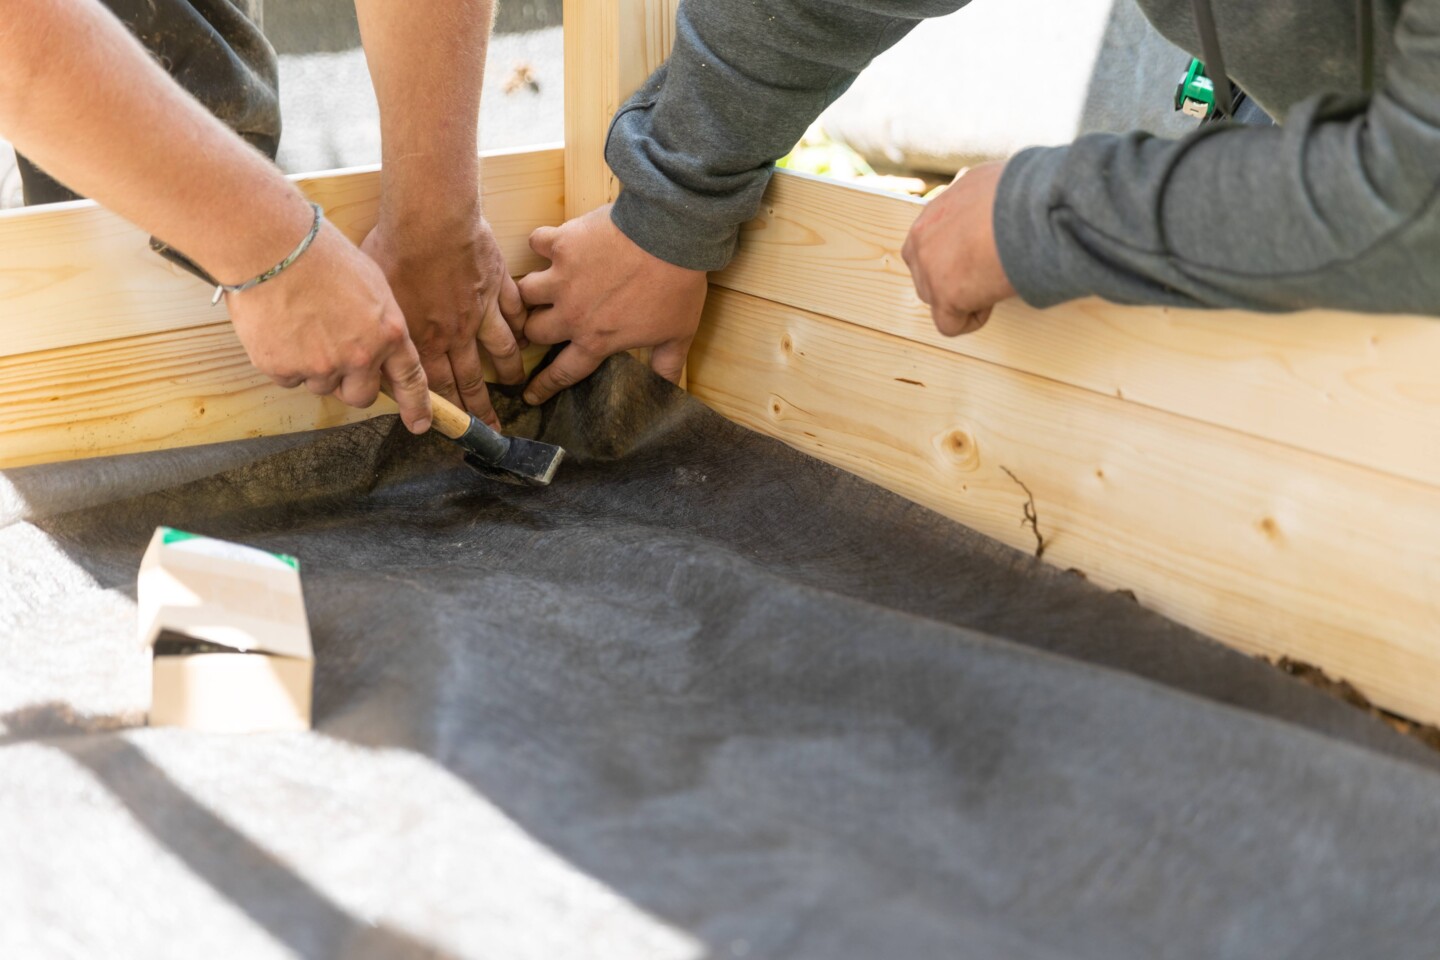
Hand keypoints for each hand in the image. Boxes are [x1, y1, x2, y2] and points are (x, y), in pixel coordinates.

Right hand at [226, 221, 432, 432]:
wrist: (270, 246)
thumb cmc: (320, 254)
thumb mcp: (370, 284)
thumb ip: (379, 323)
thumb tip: (380, 347)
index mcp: (387, 332)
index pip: (410, 379)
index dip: (416, 406)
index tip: (419, 424)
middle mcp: (359, 356)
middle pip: (362, 396)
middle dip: (352, 384)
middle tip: (336, 357)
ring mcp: (320, 366)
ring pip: (322, 386)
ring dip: (315, 368)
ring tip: (302, 326)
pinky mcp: (283, 368)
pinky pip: (289, 378)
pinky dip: (285, 360)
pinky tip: (280, 327)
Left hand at [362, 207, 524, 429]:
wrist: (430, 220)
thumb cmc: (395, 251)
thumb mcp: (377, 298)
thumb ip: (384, 330)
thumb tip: (379, 354)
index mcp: (424, 339)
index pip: (438, 387)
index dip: (449, 413)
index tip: (458, 430)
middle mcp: (456, 333)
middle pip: (472, 378)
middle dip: (482, 408)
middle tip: (493, 430)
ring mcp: (481, 310)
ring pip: (501, 350)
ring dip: (510, 370)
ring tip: (516, 385)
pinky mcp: (498, 284)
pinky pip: (516, 312)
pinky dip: (524, 327)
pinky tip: (527, 336)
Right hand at [516, 204, 707, 404]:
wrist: (670, 235)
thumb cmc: (676, 286)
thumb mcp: (678, 333)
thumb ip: (667, 364)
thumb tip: (668, 389)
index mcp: (596, 339)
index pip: (563, 372)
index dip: (544, 386)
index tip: (529, 395)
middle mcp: (572, 313)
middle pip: (534, 331)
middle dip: (534, 330)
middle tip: (536, 325)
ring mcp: (563, 277)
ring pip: (524, 292)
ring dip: (530, 291)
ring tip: (536, 288)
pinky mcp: (562, 243)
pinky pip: (536, 243)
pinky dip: (541, 243)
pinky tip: (549, 244)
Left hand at [901, 161, 1016, 336]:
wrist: (1029, 210)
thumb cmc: (1022, 193)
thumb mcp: (990, 181)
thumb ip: (976, 198)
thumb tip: (990, 199)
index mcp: (933, 210)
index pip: (930, 242)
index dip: (957, 252)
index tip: (984, 250)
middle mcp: (921, 238)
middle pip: (927, 271)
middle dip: (956, 275)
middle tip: (989, 267)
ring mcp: (928, 268)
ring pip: (936, 297)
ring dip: (964, 295)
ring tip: (994, 279)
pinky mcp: (943, 295)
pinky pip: (949, 324)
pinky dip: (972, 319)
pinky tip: (992, 299)